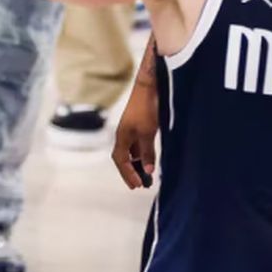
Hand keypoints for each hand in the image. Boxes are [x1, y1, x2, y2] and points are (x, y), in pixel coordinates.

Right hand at [112, 65, 160, 189]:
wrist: (150, 86)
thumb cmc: (146, 107)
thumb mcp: (148, 132)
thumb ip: (147, 152)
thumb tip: (149, 170)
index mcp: (122, 137)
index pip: (121, 161)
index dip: (128, 174)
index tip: (137, 186)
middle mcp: (124, 134)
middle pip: (123, 158)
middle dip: (130, 171)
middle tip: (139, 184)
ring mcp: (131, 129)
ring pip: (131, 151)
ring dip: (137, 163)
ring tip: (146, 175)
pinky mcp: (139, 124)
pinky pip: (138, 144)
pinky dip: (142, 154)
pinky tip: (149, 158)